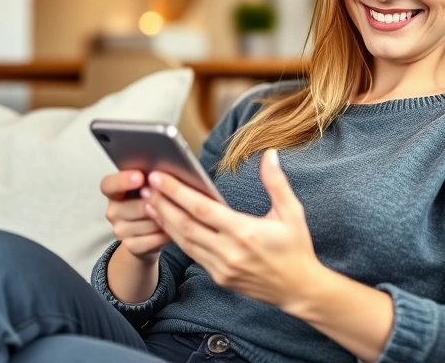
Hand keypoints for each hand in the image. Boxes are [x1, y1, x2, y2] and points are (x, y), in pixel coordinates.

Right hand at [100, 170, 171, 261]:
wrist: (148, 233)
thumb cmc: (150, 201)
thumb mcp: (149, 187)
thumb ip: (151, 180)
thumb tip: (163, 177)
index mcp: (113, 191)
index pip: (108, 185)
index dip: (123, 181)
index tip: (140, 177)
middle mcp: (112, 211)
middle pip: (138, 206)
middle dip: (158, 204)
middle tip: (171, 199)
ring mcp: (119, 230)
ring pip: (149, 223)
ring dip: (164, 219)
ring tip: (174, 214)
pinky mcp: (130, 246)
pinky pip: (153, 239)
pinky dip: (165, 234)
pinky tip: (171, 229)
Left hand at [143, 149, 324, 309]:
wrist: (299, 290)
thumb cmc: (296, 248)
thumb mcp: (292, 213)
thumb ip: (277, 182)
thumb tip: (269, 154)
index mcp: (245, 232)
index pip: (202, 209)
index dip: (177, 192)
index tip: (159, 177)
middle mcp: (229, 252)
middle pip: (185, 225)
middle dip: (162, 204)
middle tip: (145, 186)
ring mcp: (221, 268)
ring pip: (184, 242)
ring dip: (164, 221)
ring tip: (150, 202)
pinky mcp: (218, 278)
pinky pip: (192, 255)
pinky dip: (177, 238)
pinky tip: (169, 224)